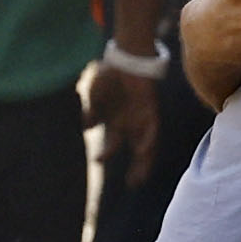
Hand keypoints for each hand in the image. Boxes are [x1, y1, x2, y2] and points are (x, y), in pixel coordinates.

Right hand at [82, 56, 160, 181]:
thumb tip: (87, 127)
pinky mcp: (150, 109)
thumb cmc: (110, 76)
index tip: (98, 161)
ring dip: (145, 159)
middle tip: (133, 184)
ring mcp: (143, 117)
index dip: (107, 153)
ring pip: (147, 144)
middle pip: (138, 150)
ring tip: (140, 175)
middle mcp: (132, 123)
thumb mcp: (95, 95)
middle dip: (136, 168)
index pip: (115, 144)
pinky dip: (147, 138)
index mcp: (118, 121)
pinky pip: (152, 127)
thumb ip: (92, 111)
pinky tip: (143, 148)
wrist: (127, 57)